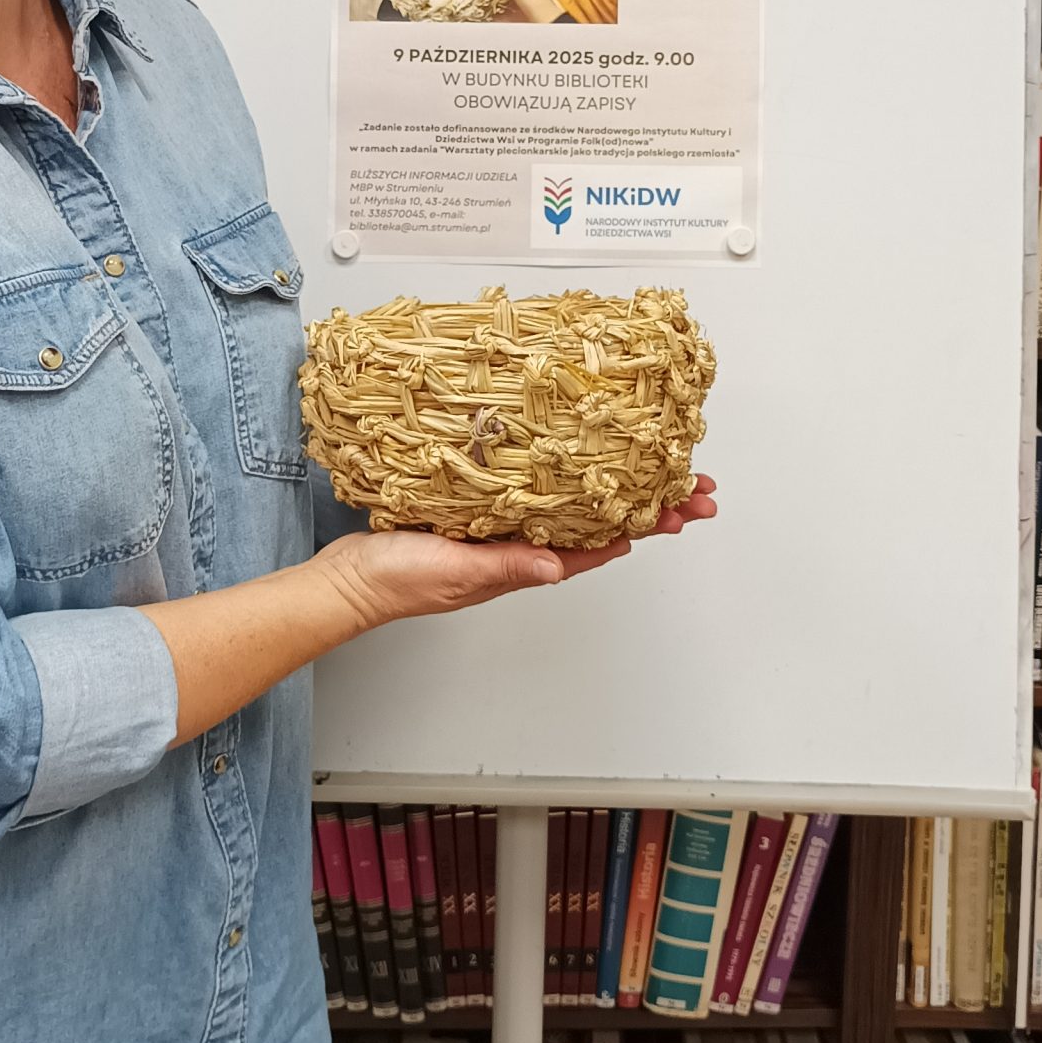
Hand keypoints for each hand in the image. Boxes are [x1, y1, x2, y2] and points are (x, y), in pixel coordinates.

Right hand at [311, 476, 716, 639]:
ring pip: (572, 504)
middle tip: (695, 485)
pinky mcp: (474, 509)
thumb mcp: (455, 573)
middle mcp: (520, 546)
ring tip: (658, 469)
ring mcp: (499, 529)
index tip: (688, 505)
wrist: (346, 580)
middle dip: (650, 503)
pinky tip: (572, 459)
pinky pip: (532, 492)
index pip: (602, 542)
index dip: (650, 522)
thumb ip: (506, 566)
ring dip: (617, 487)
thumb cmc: (394, 583)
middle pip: (600, 521)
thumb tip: (557, 566)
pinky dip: (562, 475)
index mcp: (523, 562)